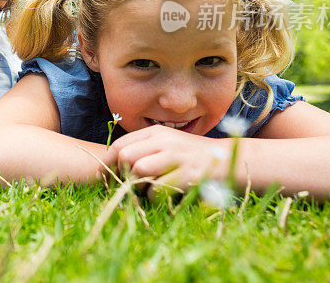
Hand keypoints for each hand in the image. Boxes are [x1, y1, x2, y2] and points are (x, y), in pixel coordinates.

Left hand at [107, 124, 231, 197]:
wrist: (224, 159)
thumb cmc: (189, 154)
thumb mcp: (166, 143)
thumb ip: (143, 148)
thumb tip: (114, 163)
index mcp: (155, 132)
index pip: (120, 144)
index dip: (108, 162)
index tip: (105, 175)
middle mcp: (164, 141)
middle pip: (126, 156)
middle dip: (120, 174)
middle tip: (122, 187)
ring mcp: (175, 157)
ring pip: (139, 171)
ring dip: (137, 186)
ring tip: (144, 190)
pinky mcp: (186, 174)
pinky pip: (157, 189)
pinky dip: (154, 197)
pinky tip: (161, 195)